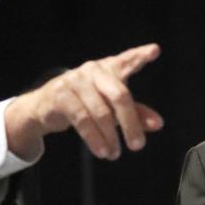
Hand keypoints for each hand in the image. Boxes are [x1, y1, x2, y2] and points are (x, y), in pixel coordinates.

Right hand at [5, 44, 162, 159]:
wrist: (45, 106)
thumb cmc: (87, 103)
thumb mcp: (112, 107)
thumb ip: (136, 113)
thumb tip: (158, 124)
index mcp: (110, 68)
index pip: (127, 60)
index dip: (140, 55)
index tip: (155, 50)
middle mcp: (94, 69)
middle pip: (119, 95)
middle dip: (130, 123)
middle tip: (138, 146)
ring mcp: (76, 80)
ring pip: (101, 112)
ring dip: (110, 137)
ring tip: (115, 154)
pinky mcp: (61, 94)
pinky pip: (82, 119)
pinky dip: (94, 138)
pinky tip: (101, 151)